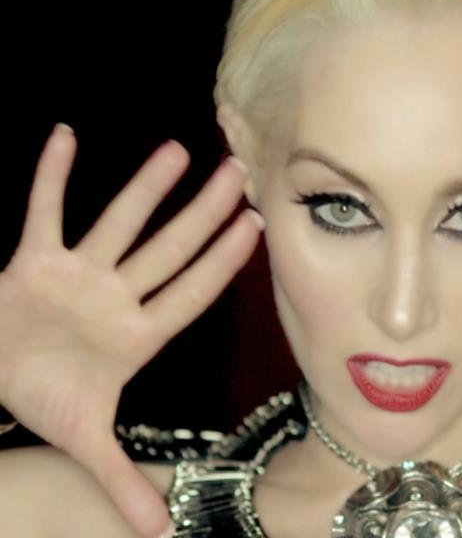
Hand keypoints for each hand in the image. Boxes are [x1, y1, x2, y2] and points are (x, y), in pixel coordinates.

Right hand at [0, 125, 262, 536]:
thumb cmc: (45, 397)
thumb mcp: (84, 438)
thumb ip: (121, 480)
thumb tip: (158, 532)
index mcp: (136, 335)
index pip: (190, 291)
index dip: (223, 262)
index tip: (257, 227)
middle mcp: (116, 296)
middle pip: (168, 247)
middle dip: (202, 213)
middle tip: (240, 170)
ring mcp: (77, 275)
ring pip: (118, 222)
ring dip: (144, 188)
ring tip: (177, 151)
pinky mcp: (32, 262)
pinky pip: (42, 212)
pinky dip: (50, 176)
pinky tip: (65, 135)